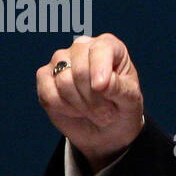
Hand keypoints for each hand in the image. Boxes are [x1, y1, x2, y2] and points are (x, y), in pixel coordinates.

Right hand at [36, 33, 144, 172]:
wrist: (107, 129)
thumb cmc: (122, 108)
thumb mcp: (131, 100)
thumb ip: (119, 88)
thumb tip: (101, 84)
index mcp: (108, 46)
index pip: (100, 49)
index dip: (100, 71)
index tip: (103, 89)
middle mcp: (82, 48)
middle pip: (80, 70)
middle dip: (94, 99)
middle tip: (106, 114)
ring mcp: (60, 61)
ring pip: (64, 82)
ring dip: (82, 106)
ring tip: (95, 114)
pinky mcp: (45, 78)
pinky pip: (49, 93)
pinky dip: (64, 109)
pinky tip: (76, 111)